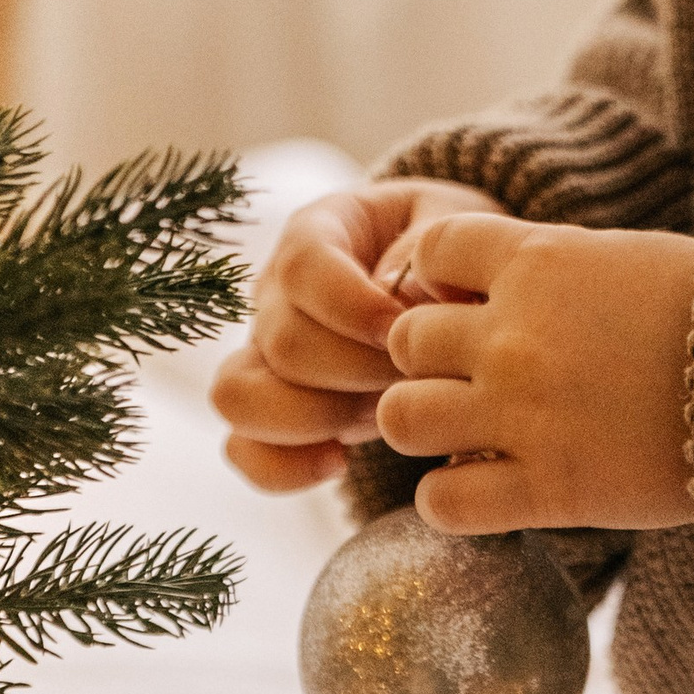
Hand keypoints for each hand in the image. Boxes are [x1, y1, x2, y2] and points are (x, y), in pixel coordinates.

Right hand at [212, 178, 507, 494]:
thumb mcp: (454, 226)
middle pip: (283, 342)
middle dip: (357, 370)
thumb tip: (404, 293)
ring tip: (376, 414)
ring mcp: (263, 353)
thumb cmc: (446, 253)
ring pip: (240, 397)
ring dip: (315, 418)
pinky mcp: (270, 409)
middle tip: (413, 374)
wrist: (443, 290)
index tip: (405, 330)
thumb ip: (434, 249)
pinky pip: (242, 448)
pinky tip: (341, 461)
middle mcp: (275, 291)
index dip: (352, 305)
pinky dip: (283, 467)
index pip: (302, 267)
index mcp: (317, 232)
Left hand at [376, 214, 693, 532]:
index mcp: (540, 262)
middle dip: (429, 361)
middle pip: (403, 340)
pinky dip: (450, 502)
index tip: (471, 304)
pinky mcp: (548, 489)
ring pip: (401, 418)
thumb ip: (561, 269)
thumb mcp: (632, 259)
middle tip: (472, 382)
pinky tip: (487, 491)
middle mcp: (515, 335)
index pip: (430, 250)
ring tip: (467, 437)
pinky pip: (441, 503)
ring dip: (426, 427)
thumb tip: (520, 276)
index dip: (441, 278)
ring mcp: (524, 414)